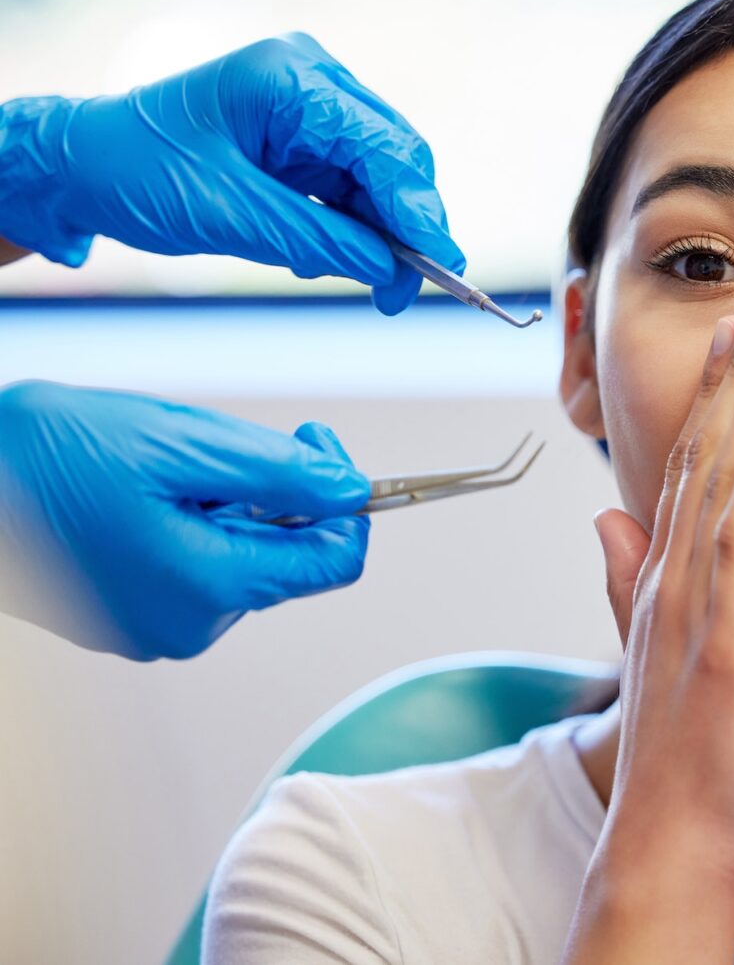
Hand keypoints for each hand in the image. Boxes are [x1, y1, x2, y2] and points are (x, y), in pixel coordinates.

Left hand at [0, 32, 461, 313]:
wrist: (82, 169)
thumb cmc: (134, 172)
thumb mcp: (231, 216)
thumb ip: (320, 240)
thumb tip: (391, 269)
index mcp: (290, 80)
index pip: (383, 147)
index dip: (418, 209)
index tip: (444, 264)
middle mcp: (311, 84)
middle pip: (395, 159)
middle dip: (407, 228)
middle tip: (406, 292)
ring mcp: (310, 111)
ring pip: (382, 179)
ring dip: (383, 235)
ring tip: (376, 288)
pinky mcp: (305, 141)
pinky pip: (353, 189)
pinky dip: (355, 229)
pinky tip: (339, 259)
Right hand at [0, 381, 369, 659]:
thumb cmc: (42, 456)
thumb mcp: (180, 443)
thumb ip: (279, 471)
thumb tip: (352, 490)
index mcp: (210, 587)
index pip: (335, 562)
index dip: (345, 500)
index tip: (317, 448)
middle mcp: (188, 626)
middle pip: (286, 557)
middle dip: (273, 494)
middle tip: (219, 443)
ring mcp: (152, 628)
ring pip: (239, 558)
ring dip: (227, 506)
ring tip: (159, 471)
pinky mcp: (125, 618)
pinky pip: (193, 569)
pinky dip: (189, 525)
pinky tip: (138, 495)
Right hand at [568, 291, 733, 962]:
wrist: (674, 837)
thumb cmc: (691, 747)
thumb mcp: (665, 648)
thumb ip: (639, 580)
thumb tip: (609, 522)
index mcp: (681, 577)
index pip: (702, 466)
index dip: (725, 393)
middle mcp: (681, 576)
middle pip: (709, 455)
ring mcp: (698, 604)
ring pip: (722, 480)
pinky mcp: (722, 643)